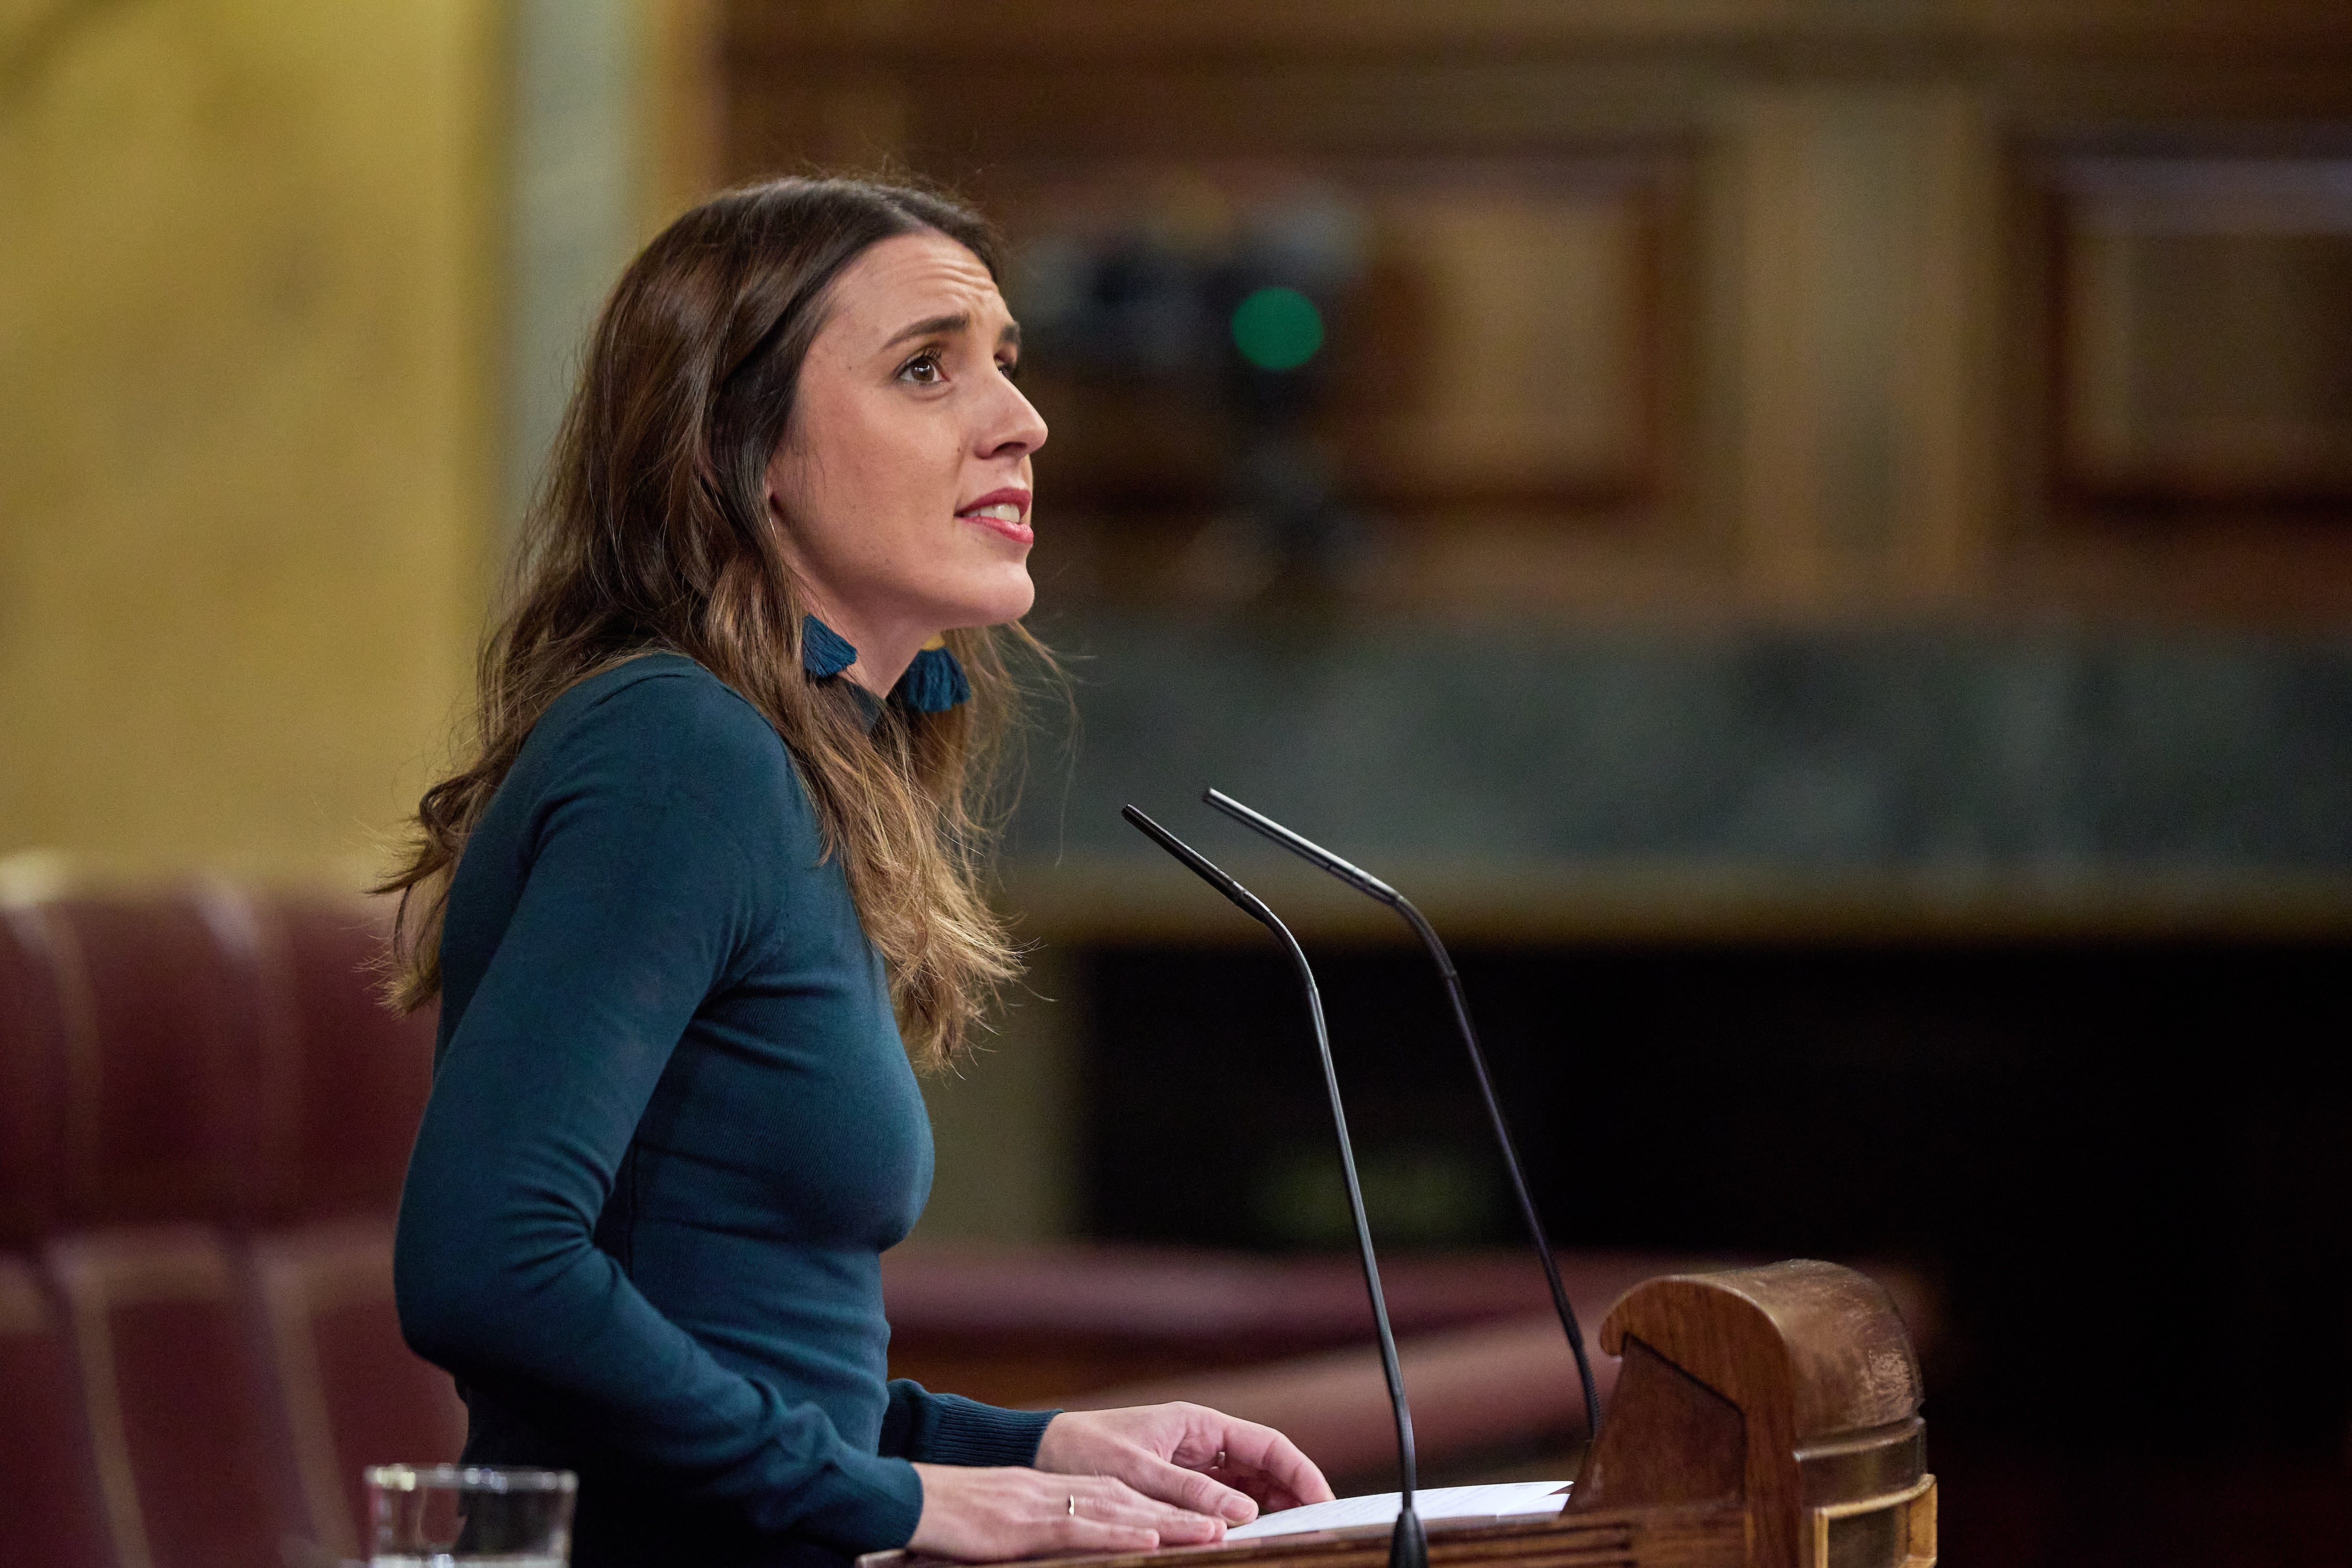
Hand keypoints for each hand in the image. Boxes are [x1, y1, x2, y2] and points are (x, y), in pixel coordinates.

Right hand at [906, 1464, 1227, 1560]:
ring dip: (1171, 1522)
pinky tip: (1149, 1536)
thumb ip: (1057, 1528)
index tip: (1217, 1519)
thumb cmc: (963, 1517)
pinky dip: (1118, 1532)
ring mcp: (1049, 1506)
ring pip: (1122, 1511)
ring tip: (1214, 1531)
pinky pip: (1081, 1527)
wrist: (916, 1499)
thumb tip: (1093, 1544)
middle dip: (1189, 1513)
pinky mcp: (1028, 1524)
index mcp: (1066, 1492)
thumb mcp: (1020, 1521)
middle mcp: (1066, 1493)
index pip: (1132, 1499)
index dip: (1176, 1509)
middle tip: (1236, 1522)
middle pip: (1139, 1502)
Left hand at [1035, 1403, 1336, 1523]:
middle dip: (1293, 1494)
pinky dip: (1239, 1519)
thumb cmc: (1082, 1451)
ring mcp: (1190, 1464)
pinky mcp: (1176, 1486)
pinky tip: (1249, 1538)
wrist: (1038, 1454)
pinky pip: (1221, 1501)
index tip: (1323, 1502)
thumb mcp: (1137, 1472)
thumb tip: (1243, 1512)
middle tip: (1315, 1527)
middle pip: (1264, 1467)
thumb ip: (1189, 1492)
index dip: (1301, 1472)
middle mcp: (1200, 1441)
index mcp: (1198, 1424)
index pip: (1268, 1445)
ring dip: (1270, 1509)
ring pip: (1247, 1486)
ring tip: (1290, 1536)